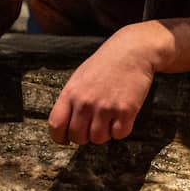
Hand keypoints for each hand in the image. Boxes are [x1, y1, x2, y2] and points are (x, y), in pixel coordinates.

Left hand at [48, 25, 156, 144]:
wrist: (133, 51)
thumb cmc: (106, 63)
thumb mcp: (80, 77)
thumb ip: (72, 99)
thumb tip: (68, 122)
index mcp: (71, 93)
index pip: (56, 126)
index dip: (60, 137)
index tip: (66, 139)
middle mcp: (86, 102)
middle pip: (77, 137)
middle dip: (85, 137)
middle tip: (93, 127)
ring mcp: (106, 107)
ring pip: (98, 139)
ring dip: (104, 134)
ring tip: (109, 120)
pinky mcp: (126, 110)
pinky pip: (119, 134)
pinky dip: (121, 130)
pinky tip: (122, 117)